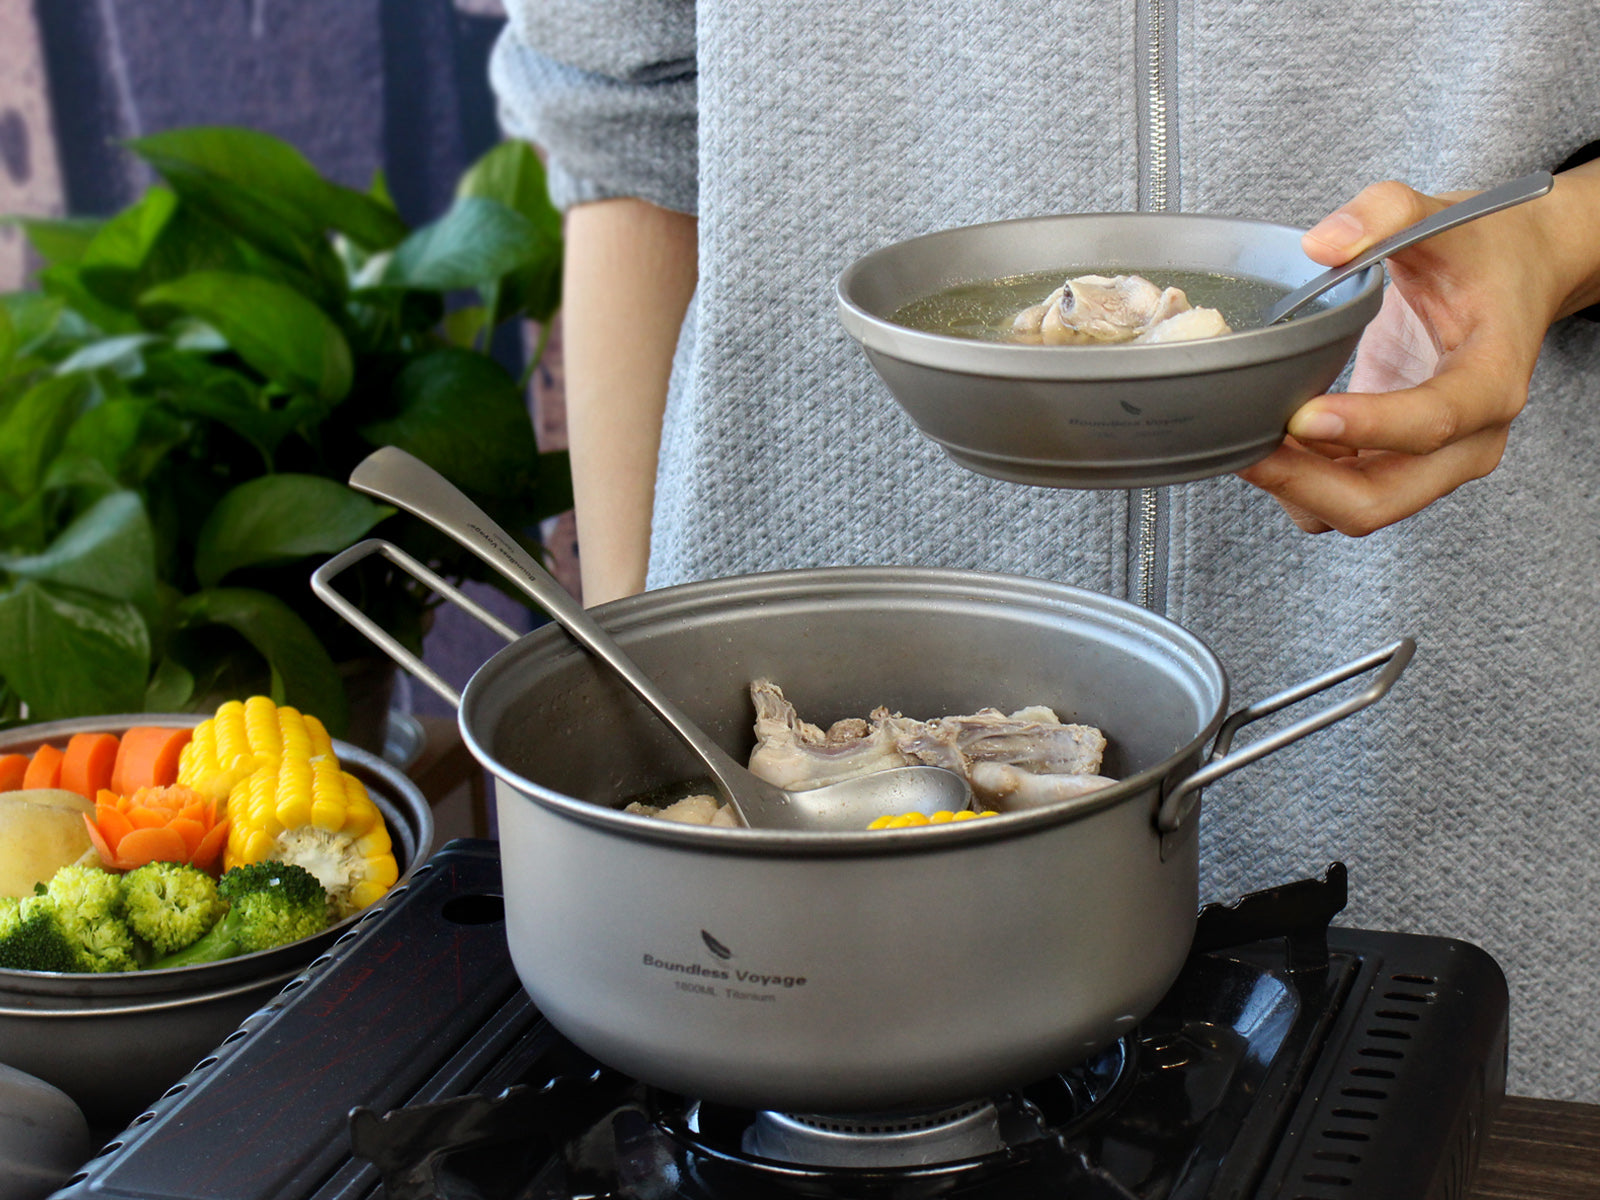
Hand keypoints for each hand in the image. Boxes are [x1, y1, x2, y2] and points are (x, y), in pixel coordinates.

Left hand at [1237, 163, 1599, 534]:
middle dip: (1307, 484)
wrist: (1516, 276)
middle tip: (1247, 447)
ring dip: (1294, 488)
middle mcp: (1470, 439)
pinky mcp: (1396, 463)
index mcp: (1493, 380)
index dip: (1367, 427)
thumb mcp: (1443, 214)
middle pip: (1384, 498)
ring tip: (1247, 441)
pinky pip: (1338, 497)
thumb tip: (1321, 244)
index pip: (1433, 422)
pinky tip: (1266, 441)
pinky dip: (1297, 483)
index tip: (1302, 415)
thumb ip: (1384, 213)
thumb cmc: (1484, 252)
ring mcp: (1433, 462)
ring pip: (1355, 510)